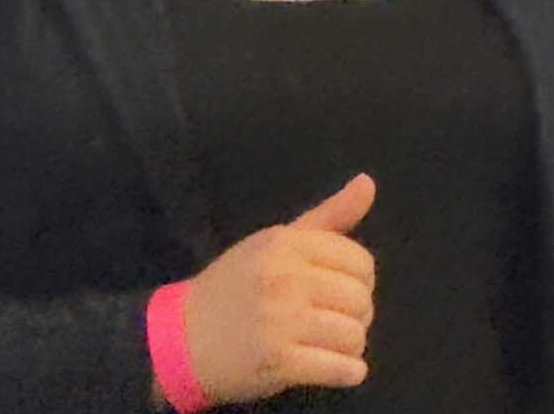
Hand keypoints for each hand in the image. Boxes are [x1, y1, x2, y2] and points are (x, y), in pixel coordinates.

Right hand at [182, 173, 376, 407]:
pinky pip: (341, 369)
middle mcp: (285, 277)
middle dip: (357, 314)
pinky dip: (347, 372)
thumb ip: (329, 215)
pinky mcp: (280, 361)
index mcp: (286, 243)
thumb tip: (368, 183)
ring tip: (331, 343)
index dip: (360, 280)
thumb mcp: (276, 241)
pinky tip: (336, 367)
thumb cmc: (236, 285)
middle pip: (360, 299)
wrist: (185, 336)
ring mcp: (281, 321)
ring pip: (354, 335)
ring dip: (351, 346)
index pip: (359, 261)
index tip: (341, 289)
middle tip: (334, 319)